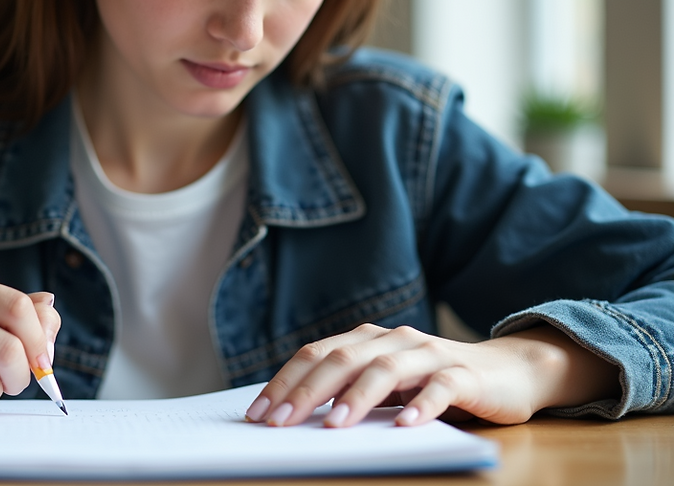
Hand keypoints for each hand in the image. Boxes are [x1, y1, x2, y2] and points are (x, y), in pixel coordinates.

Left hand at [244, 323, 618, 427]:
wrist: (509, 371)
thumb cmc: (433, 384)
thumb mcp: (387, 387)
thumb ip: (350, 393)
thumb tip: (293, 417)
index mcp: (367, 340)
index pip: (316, 354)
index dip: (284, 382)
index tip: (257, 414)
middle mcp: (393, 340)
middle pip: (342, 358)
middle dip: (306, 391)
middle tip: (279, 422)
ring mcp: (429, 354)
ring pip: (386, 369)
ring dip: (358, 397)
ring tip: (335, 425)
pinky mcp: (464, 375)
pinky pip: (441, 387)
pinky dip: (422, 406)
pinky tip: (405, 426)